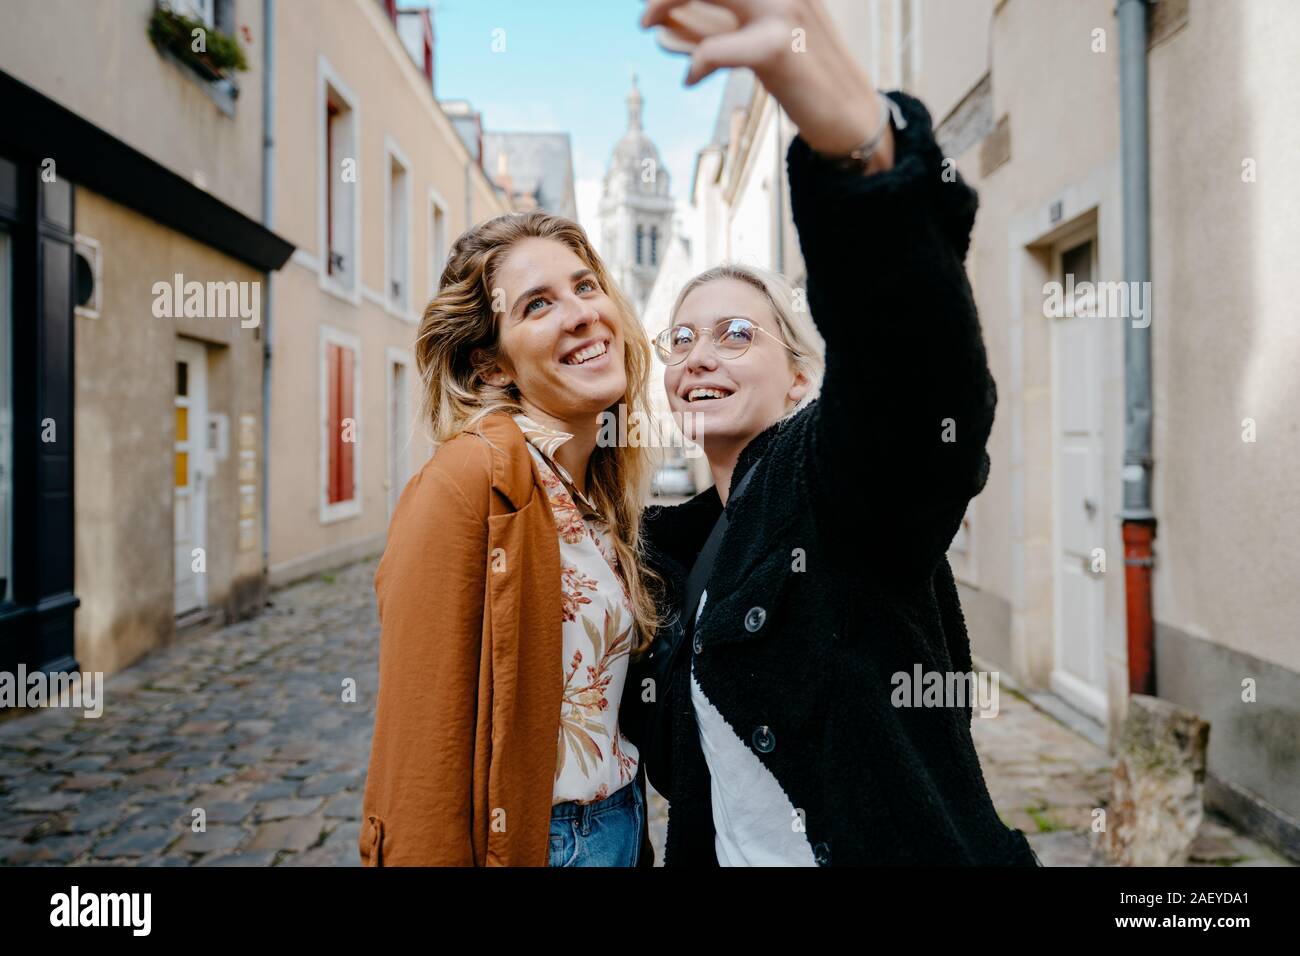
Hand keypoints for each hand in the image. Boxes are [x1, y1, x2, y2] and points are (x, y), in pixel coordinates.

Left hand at [640, 0, 892, 169]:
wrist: (851, 114)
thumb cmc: (806, 74)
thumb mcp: (767, 33)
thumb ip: (730, 18)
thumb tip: (670, 20)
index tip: (660, 2)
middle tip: (644, 13)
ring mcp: (784, 9)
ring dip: (665, 0)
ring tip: (648, 25)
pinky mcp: (777, 47)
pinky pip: (715, 48)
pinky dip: (696, 64)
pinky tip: (691, 80)